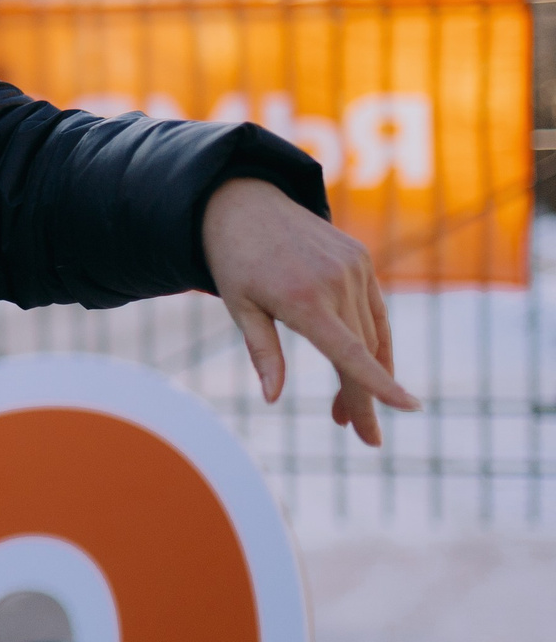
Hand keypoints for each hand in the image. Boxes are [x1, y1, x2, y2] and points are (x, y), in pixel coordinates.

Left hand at [203, 178, 418, 446]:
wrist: (244, 203)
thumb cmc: (234, 261)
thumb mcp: (239, 307)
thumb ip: (262, 352)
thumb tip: (273, 399)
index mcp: (303, 299)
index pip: (350, 352)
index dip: (378, 384)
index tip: (409, 408)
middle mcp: (336, 283)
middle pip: (362, 353)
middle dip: (364, 398)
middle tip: (366, 439)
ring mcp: (353, 268)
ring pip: (372, 334)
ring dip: (366, 375)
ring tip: (345, 414)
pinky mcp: (360, 258)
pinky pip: (375, 310)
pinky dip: (373, 342)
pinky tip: (361, 370)